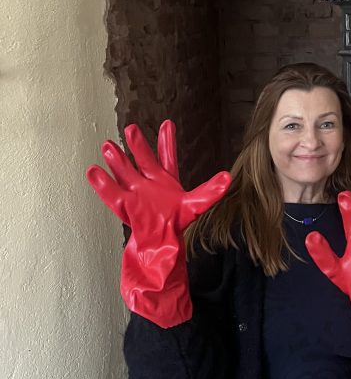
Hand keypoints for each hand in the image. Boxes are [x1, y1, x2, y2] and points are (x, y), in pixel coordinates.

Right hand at [86, 121, 230, 327]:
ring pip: (125, 174)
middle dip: (137, 146)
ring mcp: (136, 197)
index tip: (166, 123)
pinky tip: (94, 172)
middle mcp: (149, 187)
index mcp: (166, 184)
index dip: (166, 142)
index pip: (167, 158)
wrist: (159, 256)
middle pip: (142, 162)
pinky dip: (103, 185)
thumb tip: (228, 178)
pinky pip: (113, 196)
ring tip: (108, 146)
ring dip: (118, 161)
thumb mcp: (194, 207)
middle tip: (129, 128)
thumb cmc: (174, 229)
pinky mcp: (126, 211)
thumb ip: (209, 192)